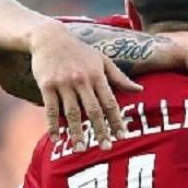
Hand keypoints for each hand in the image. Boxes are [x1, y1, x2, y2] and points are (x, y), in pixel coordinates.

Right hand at [30, 23, 142, 148]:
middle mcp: (81, 80)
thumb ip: (120, 77)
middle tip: (107, 148)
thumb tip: (140, 90)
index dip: (117, 120)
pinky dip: (53, 125)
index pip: (110, 102)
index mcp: (97, 75)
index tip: (122, 136)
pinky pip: (51, 109)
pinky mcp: (46, 85)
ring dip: (77, 132)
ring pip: (72, 113)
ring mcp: (63, 83)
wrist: (50, 37)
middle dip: (101, 130)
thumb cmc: (80, 51)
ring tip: (81, 149)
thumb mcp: (102, 60)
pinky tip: (56, 138)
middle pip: (93, 110)